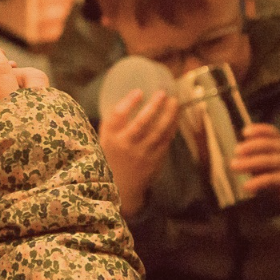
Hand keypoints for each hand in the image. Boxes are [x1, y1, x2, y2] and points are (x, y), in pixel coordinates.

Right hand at [98, 89, 178, 216]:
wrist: (120, 188)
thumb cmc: (111, 157)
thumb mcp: (104, 140)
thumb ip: (114, 123)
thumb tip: (129, 97)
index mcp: (109, 138)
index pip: (117, 117)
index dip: (128, 103)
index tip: (138, 91)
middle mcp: (125, 146)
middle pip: (141, 123)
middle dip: (153, 106)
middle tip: (162, 93)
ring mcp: (141, 154)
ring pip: (158, 132)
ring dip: (168, 115)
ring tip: (174, 102)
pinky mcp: (154, 161)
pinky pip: (166, 141)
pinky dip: (171, 127)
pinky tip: (175, 117)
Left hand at [231, 124, 279, 219]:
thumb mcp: (274, 164)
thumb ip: (260, 159)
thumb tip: (239, 157)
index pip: (273, 133)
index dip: (260, 130)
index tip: (245, 132)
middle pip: (269, 144)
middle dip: (251, 146)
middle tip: (236, 151)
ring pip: (269, 160)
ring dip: (249, 162)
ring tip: (234, 166)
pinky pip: (272, 178)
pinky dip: (258, 182)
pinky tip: (247, 186)